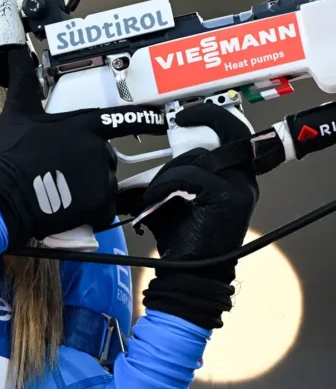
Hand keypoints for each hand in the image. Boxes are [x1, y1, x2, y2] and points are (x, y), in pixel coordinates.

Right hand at [0, 46, 166, 249]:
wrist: (4, 195)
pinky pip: (102, 207)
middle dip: (88, 164)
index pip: (124, 119)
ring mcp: (101, 177)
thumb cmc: (12, 153)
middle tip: (61, 171)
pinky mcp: (99, 204)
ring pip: (104, 183)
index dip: (149, 118)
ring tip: (61, 190)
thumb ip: (24, 81)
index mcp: (85, 124)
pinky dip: (90, 209)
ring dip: (88, 188)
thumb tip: (16, 52)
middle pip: (105, 156)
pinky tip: (68, 206)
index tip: (165, 119)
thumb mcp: (18, 112)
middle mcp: (99, 148)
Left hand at [137, 103, 258, 328]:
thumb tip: (143, 160)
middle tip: (180, 120)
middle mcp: (243, 180)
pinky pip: (188, 175)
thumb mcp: (176, 197)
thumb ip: (174, 174)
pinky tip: (156, 200)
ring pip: (197, 158)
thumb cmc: (182, 237)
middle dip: (204, 118)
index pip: (233, 134)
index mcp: (234, 177)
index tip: (187, 115)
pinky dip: (165, 185)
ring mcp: (239, 188)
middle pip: (225, 133)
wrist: (188, 273)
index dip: (213, 116)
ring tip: (153, 195)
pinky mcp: (228, 197)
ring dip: (167, 173)